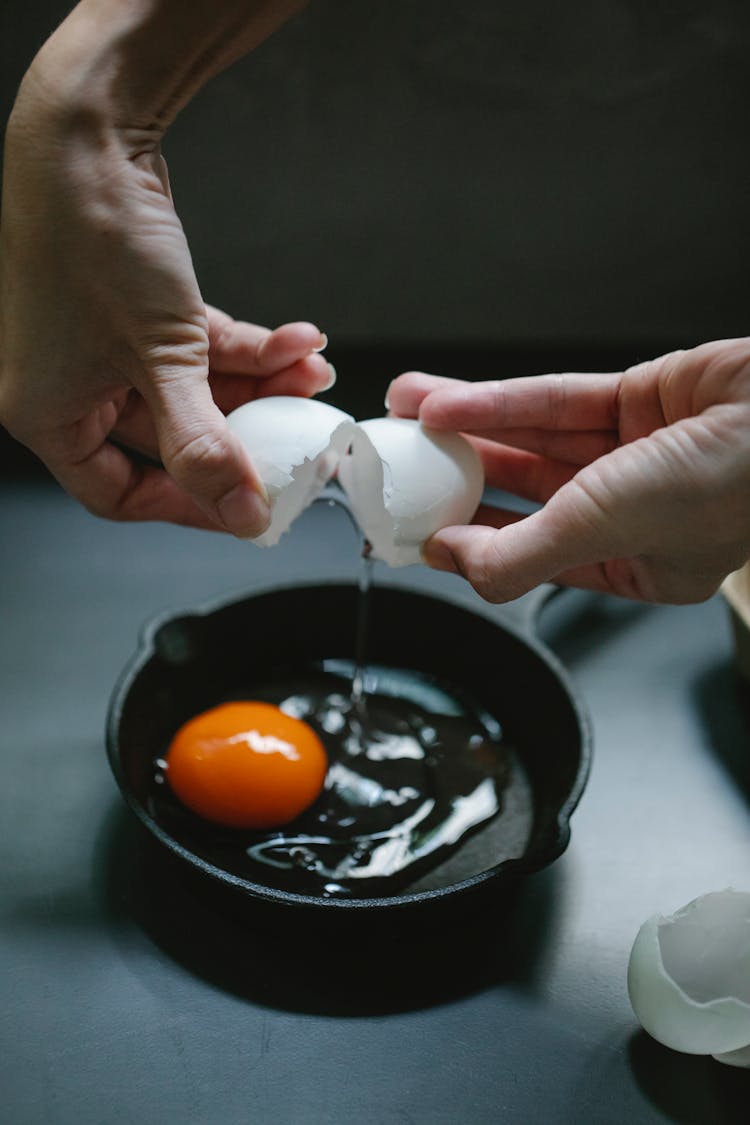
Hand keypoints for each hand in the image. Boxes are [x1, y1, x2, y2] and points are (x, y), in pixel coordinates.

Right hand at [0, 0, 323, 536]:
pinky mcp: (138, 310)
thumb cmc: (95, 239)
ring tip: (311, 376)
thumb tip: (241, 514)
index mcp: (46, 412)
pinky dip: (250, 346)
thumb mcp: (158, 359)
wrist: (91, 131)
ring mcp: (104, 345)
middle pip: (169, 439)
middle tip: (294, 443)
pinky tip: (299, 339)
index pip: (119, 494)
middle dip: (241, 433)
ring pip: (194, 391)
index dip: (188, 507)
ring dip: (258, 386)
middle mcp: (71, 383)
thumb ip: (203, 444)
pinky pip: (199, 347)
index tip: (247, 508)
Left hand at [388, 340, 749, 603]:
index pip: (537, 557)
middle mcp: (633, 510)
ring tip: (408, 415)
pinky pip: (554, 401)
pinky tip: (445, 401)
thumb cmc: (724, 489)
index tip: (422, 529)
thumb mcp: (603, 535)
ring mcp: (635, 453)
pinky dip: (498, 402)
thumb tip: (453, 561)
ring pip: (532, 440)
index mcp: (637, 565)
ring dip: (467, 429)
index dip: (476, 543)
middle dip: (462, 477)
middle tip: (406, 465)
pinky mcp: (637, 398)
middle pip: (527, 493)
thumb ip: (521, 557)